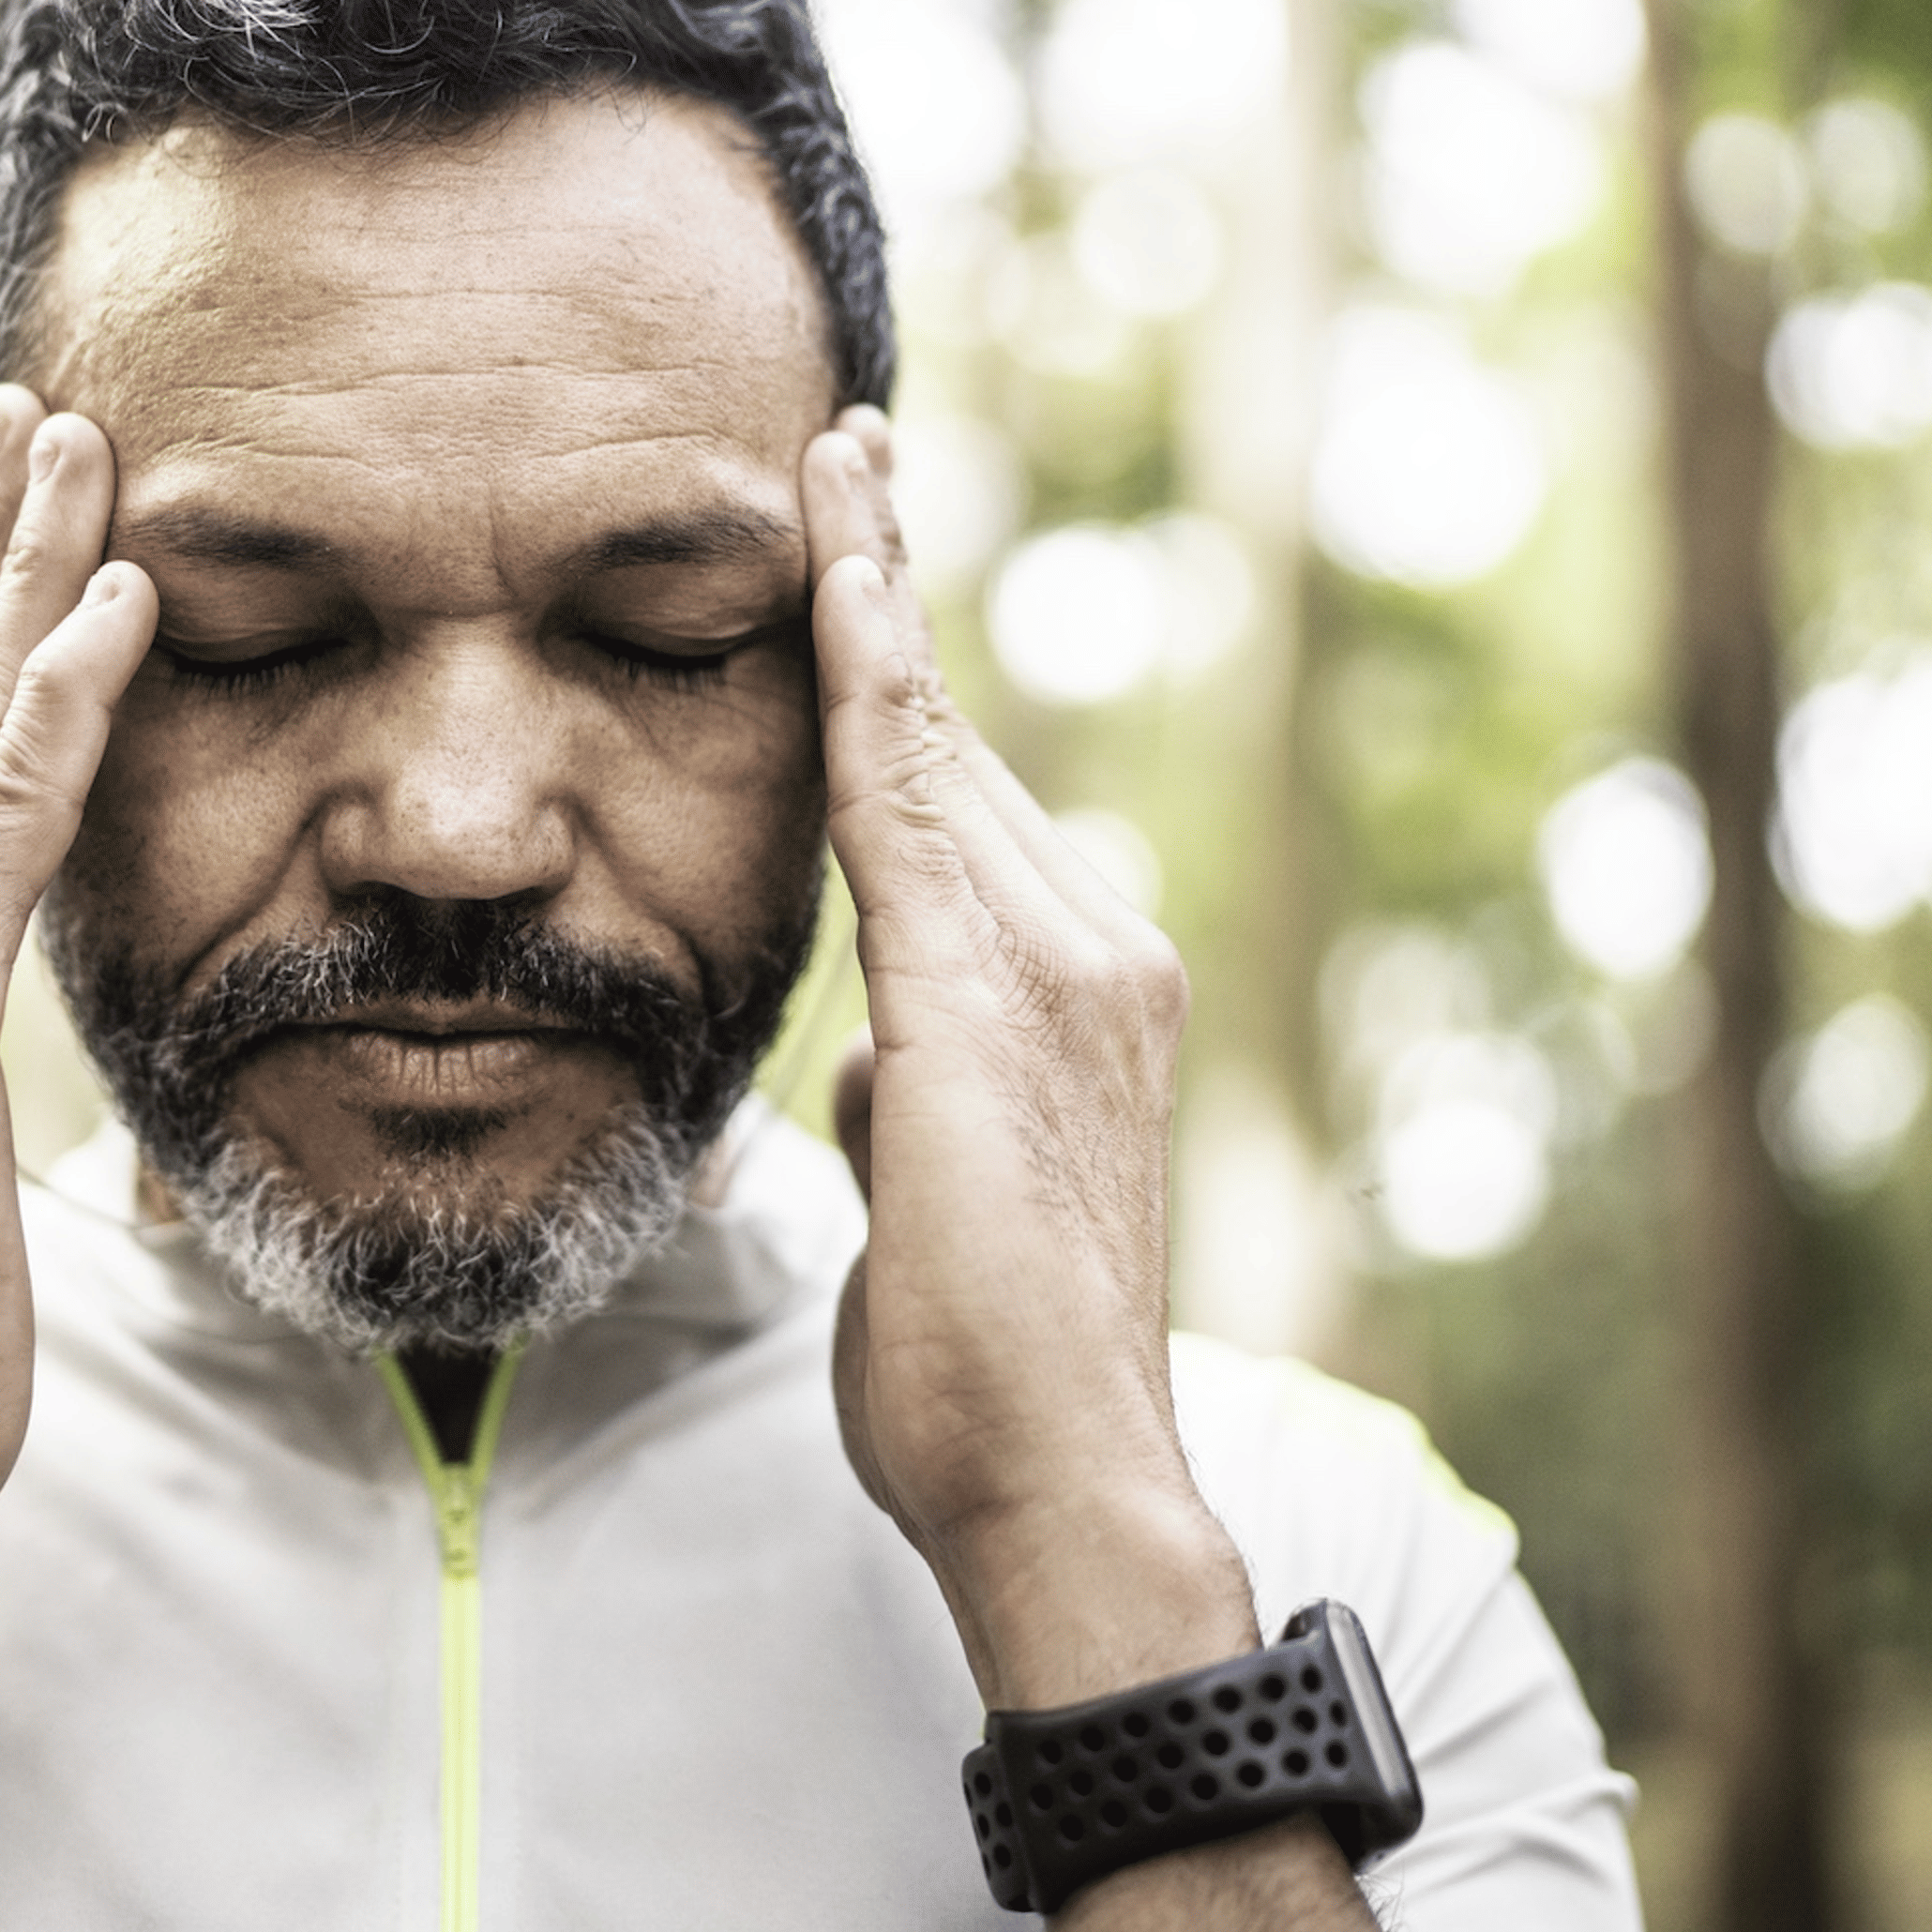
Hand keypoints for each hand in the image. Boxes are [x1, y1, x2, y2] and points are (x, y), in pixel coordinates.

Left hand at [803, 411, 1255, 1706]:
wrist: (1060, 1481)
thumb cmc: (981, 1381)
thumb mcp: (937, 1202)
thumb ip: (923, 1098)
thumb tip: (887, 1054)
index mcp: (1079, 1002)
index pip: (965, 811)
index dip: (907, 682)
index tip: (867, 558)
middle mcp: (1096, 953)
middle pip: (958, 750)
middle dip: (888, 599)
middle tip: (843, 450)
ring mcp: (1068, 963)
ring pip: (935, 745)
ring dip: (876, 597)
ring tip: (836, 458)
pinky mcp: (996, 990)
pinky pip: (908, 788)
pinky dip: (869, 667)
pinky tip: (835, 565)